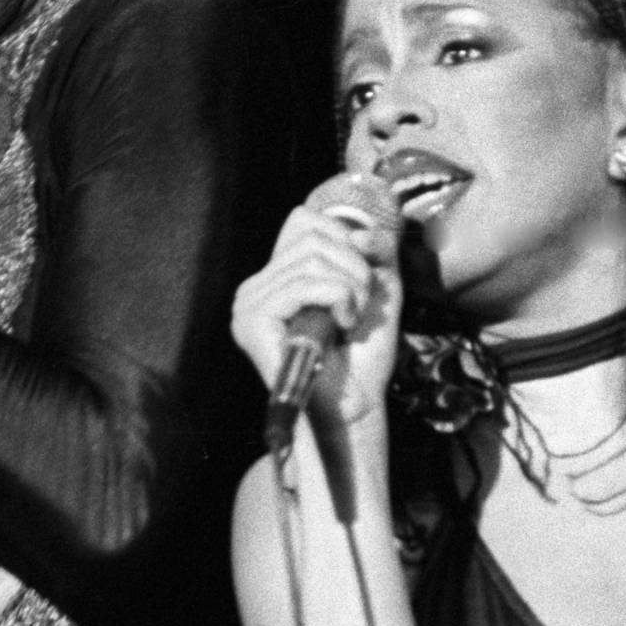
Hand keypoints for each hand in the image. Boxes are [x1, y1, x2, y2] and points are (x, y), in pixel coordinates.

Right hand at [230, 196, 403, 431]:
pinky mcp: (252, 321)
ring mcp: (248, 304)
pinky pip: (305, 284)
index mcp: (276, 276)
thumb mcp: (377, 286)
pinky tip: (339, 326)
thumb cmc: (362, 355)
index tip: (360, 284)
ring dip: (351, 287)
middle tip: (360, 307)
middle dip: (354, 267)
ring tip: (351, 318)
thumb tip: (362, 230)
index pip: (304, 219)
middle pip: (312, 234)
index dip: (344, 240)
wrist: (354, 406)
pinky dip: (338, 299)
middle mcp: (255, 287)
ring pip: (312, 256)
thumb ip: (374, 247)